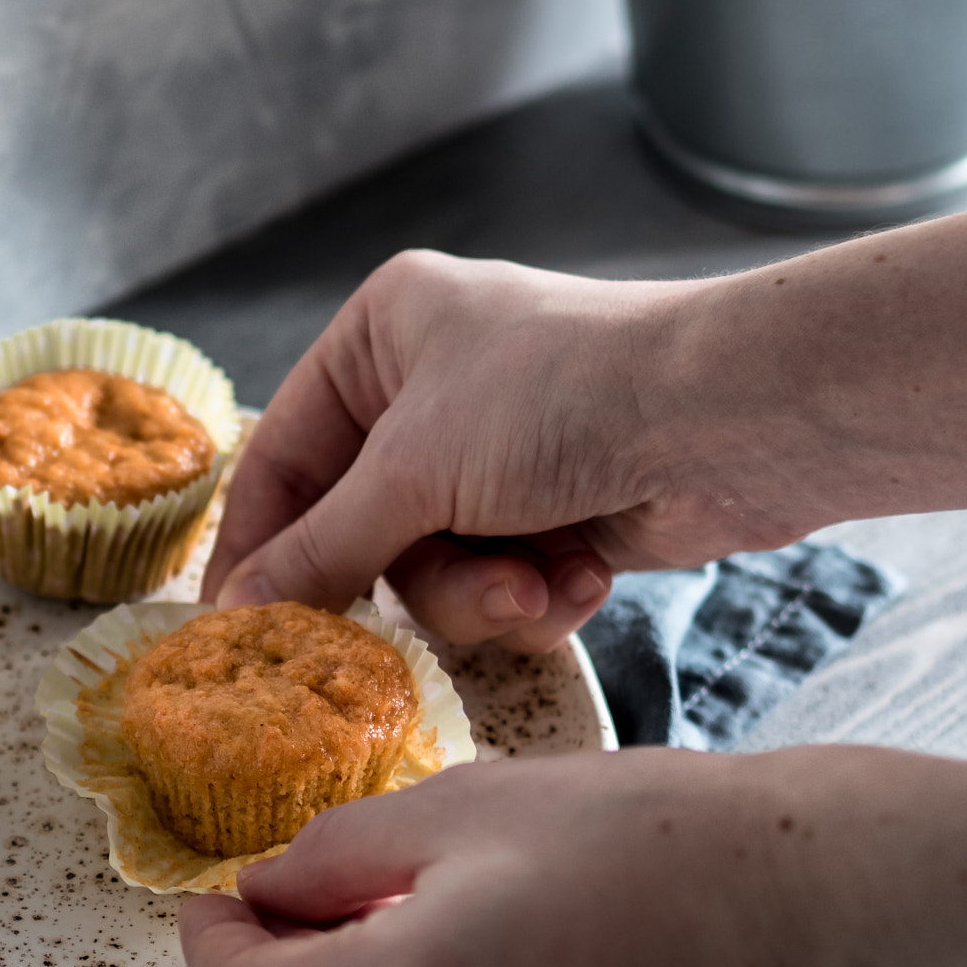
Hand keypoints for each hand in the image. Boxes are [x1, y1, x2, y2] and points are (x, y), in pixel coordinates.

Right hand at [201, 249, 802, 652]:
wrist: (733, 417)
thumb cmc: (563, 397)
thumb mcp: (417, 469)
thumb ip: (323, 547)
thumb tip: (234, 612)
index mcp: (383, 335)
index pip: (282, 455)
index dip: (258, 545)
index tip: (232, 630)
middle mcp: (432, 388)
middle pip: (362, 530)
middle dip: (411, 577)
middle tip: (403, 631)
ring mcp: (497, 454)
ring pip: (434, 571)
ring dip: (483, 593)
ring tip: (536, 584)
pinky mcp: (556, 511)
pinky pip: (504, 583)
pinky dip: (539, 592)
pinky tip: (583, 575)